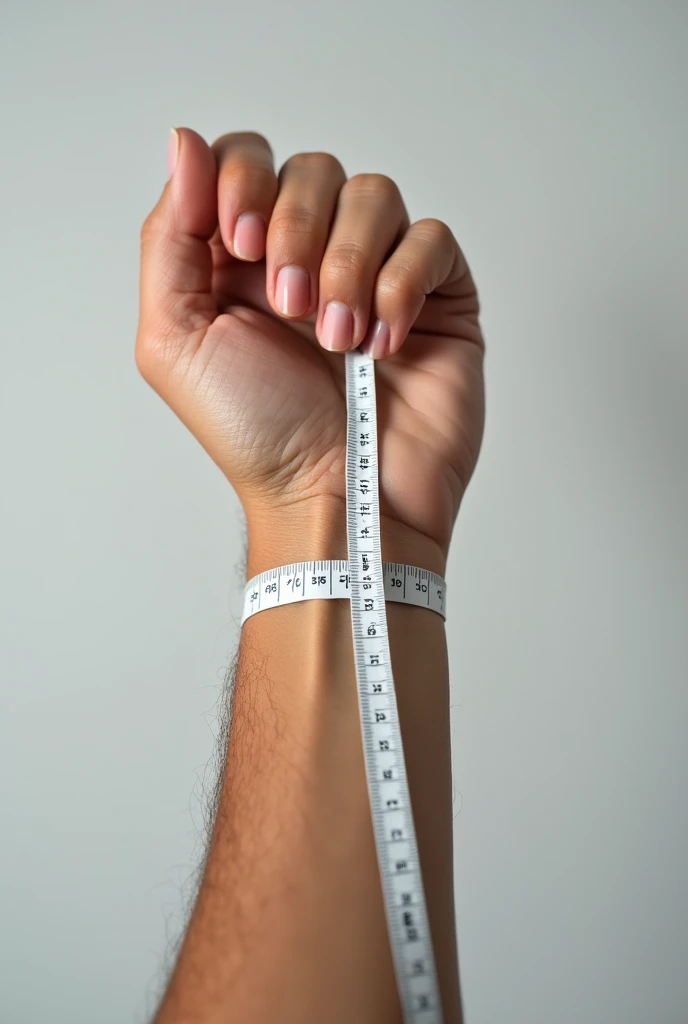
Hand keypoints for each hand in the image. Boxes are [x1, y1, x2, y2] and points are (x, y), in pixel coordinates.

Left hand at [136, 129, 484, 557]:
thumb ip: (169, 238)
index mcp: (244, 260)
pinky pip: (431, 239)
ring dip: (348, 264)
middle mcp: (311, 256)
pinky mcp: (437, 296)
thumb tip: (185, 144)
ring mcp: (378, 272)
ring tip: (338, 338)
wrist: (336, 501)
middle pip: (310, 167)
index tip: (239, 241)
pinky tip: (382, 346)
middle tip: (289, 307)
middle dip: (295, 229)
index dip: (242, 179)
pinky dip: (402, 286)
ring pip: (374, 194)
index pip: (245, 160)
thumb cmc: (258, 436)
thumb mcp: (176, 340)